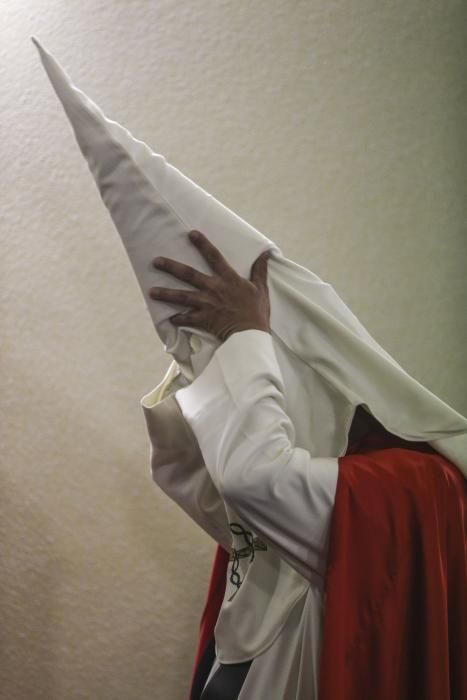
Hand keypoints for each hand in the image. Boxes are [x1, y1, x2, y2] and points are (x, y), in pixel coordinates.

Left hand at [149, 230, 271, 342]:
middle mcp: (214, 288)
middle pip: (189, 274)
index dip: (203, 244)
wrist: (251, 334)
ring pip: (181, 296)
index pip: (214, 256)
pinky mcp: (203, 319)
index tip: (190, 233)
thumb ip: (259, 270)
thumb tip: (265, 254)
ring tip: (151, 292)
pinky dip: (178, 319)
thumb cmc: (257, 311)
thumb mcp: (261, 288)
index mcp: (228, 278)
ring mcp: (207, 304)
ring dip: (166, 293)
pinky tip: (170, 318)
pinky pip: (186, 319)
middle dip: (171, 267)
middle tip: (156, 261)